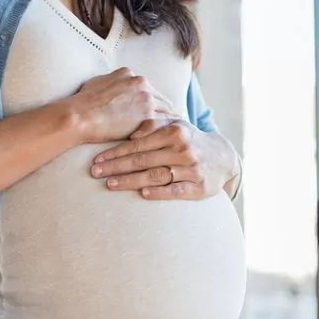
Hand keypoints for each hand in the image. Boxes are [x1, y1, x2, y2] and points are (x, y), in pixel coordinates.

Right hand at [62, 67, 179, 143]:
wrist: (80, 115)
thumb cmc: (83, 102)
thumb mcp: (97, 83)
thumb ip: (111, 83)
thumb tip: (110, 86)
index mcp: (130, 75)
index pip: (149, 89)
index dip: (153, 102)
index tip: (156, 111)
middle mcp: (141, 83)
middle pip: (161, 99)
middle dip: (165, 112)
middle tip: (172, 124)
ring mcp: (146, 99)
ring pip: (166, 111)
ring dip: (170, 122)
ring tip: (175, 134)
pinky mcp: (147, 116)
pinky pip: (163, 123)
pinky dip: (167, 131)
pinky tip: (170, 139)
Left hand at [89, 118, 240, 199]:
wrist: (223, 158)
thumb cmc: (190, 140)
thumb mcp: (175, 126)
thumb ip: (154, 125)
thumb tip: (132, 132)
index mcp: (175, 131)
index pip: (139, 143)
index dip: (116, 152)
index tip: (97, 158)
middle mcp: (183, 149)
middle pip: (143, 159)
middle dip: (116, 166)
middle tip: (95, 172)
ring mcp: (191, 169)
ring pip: (155, 175)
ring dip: (131, 180)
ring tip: (110, 184)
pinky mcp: (199, 187)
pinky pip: (175, 190)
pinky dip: (159, 192)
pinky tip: (142, 193)